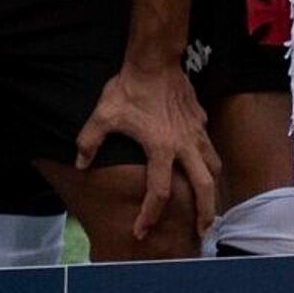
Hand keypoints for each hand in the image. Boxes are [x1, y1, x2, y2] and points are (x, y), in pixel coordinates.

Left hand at [78, 63, 221, 242]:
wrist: (155, 60)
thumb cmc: (129, 88)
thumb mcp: (103, 115)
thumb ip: (89, 141)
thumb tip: (80, 162)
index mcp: (160, 148)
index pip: (158, 192)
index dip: (149, 215)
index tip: (141, 231)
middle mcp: (184, 145)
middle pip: (203, 187)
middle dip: (205, 212)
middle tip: (203, 231)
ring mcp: (197, 133)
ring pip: (213, 167)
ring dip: (212, 188)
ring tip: (209, 204)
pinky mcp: (201, 121)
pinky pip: (210, 147)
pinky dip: (210, 162)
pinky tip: (203, 166)